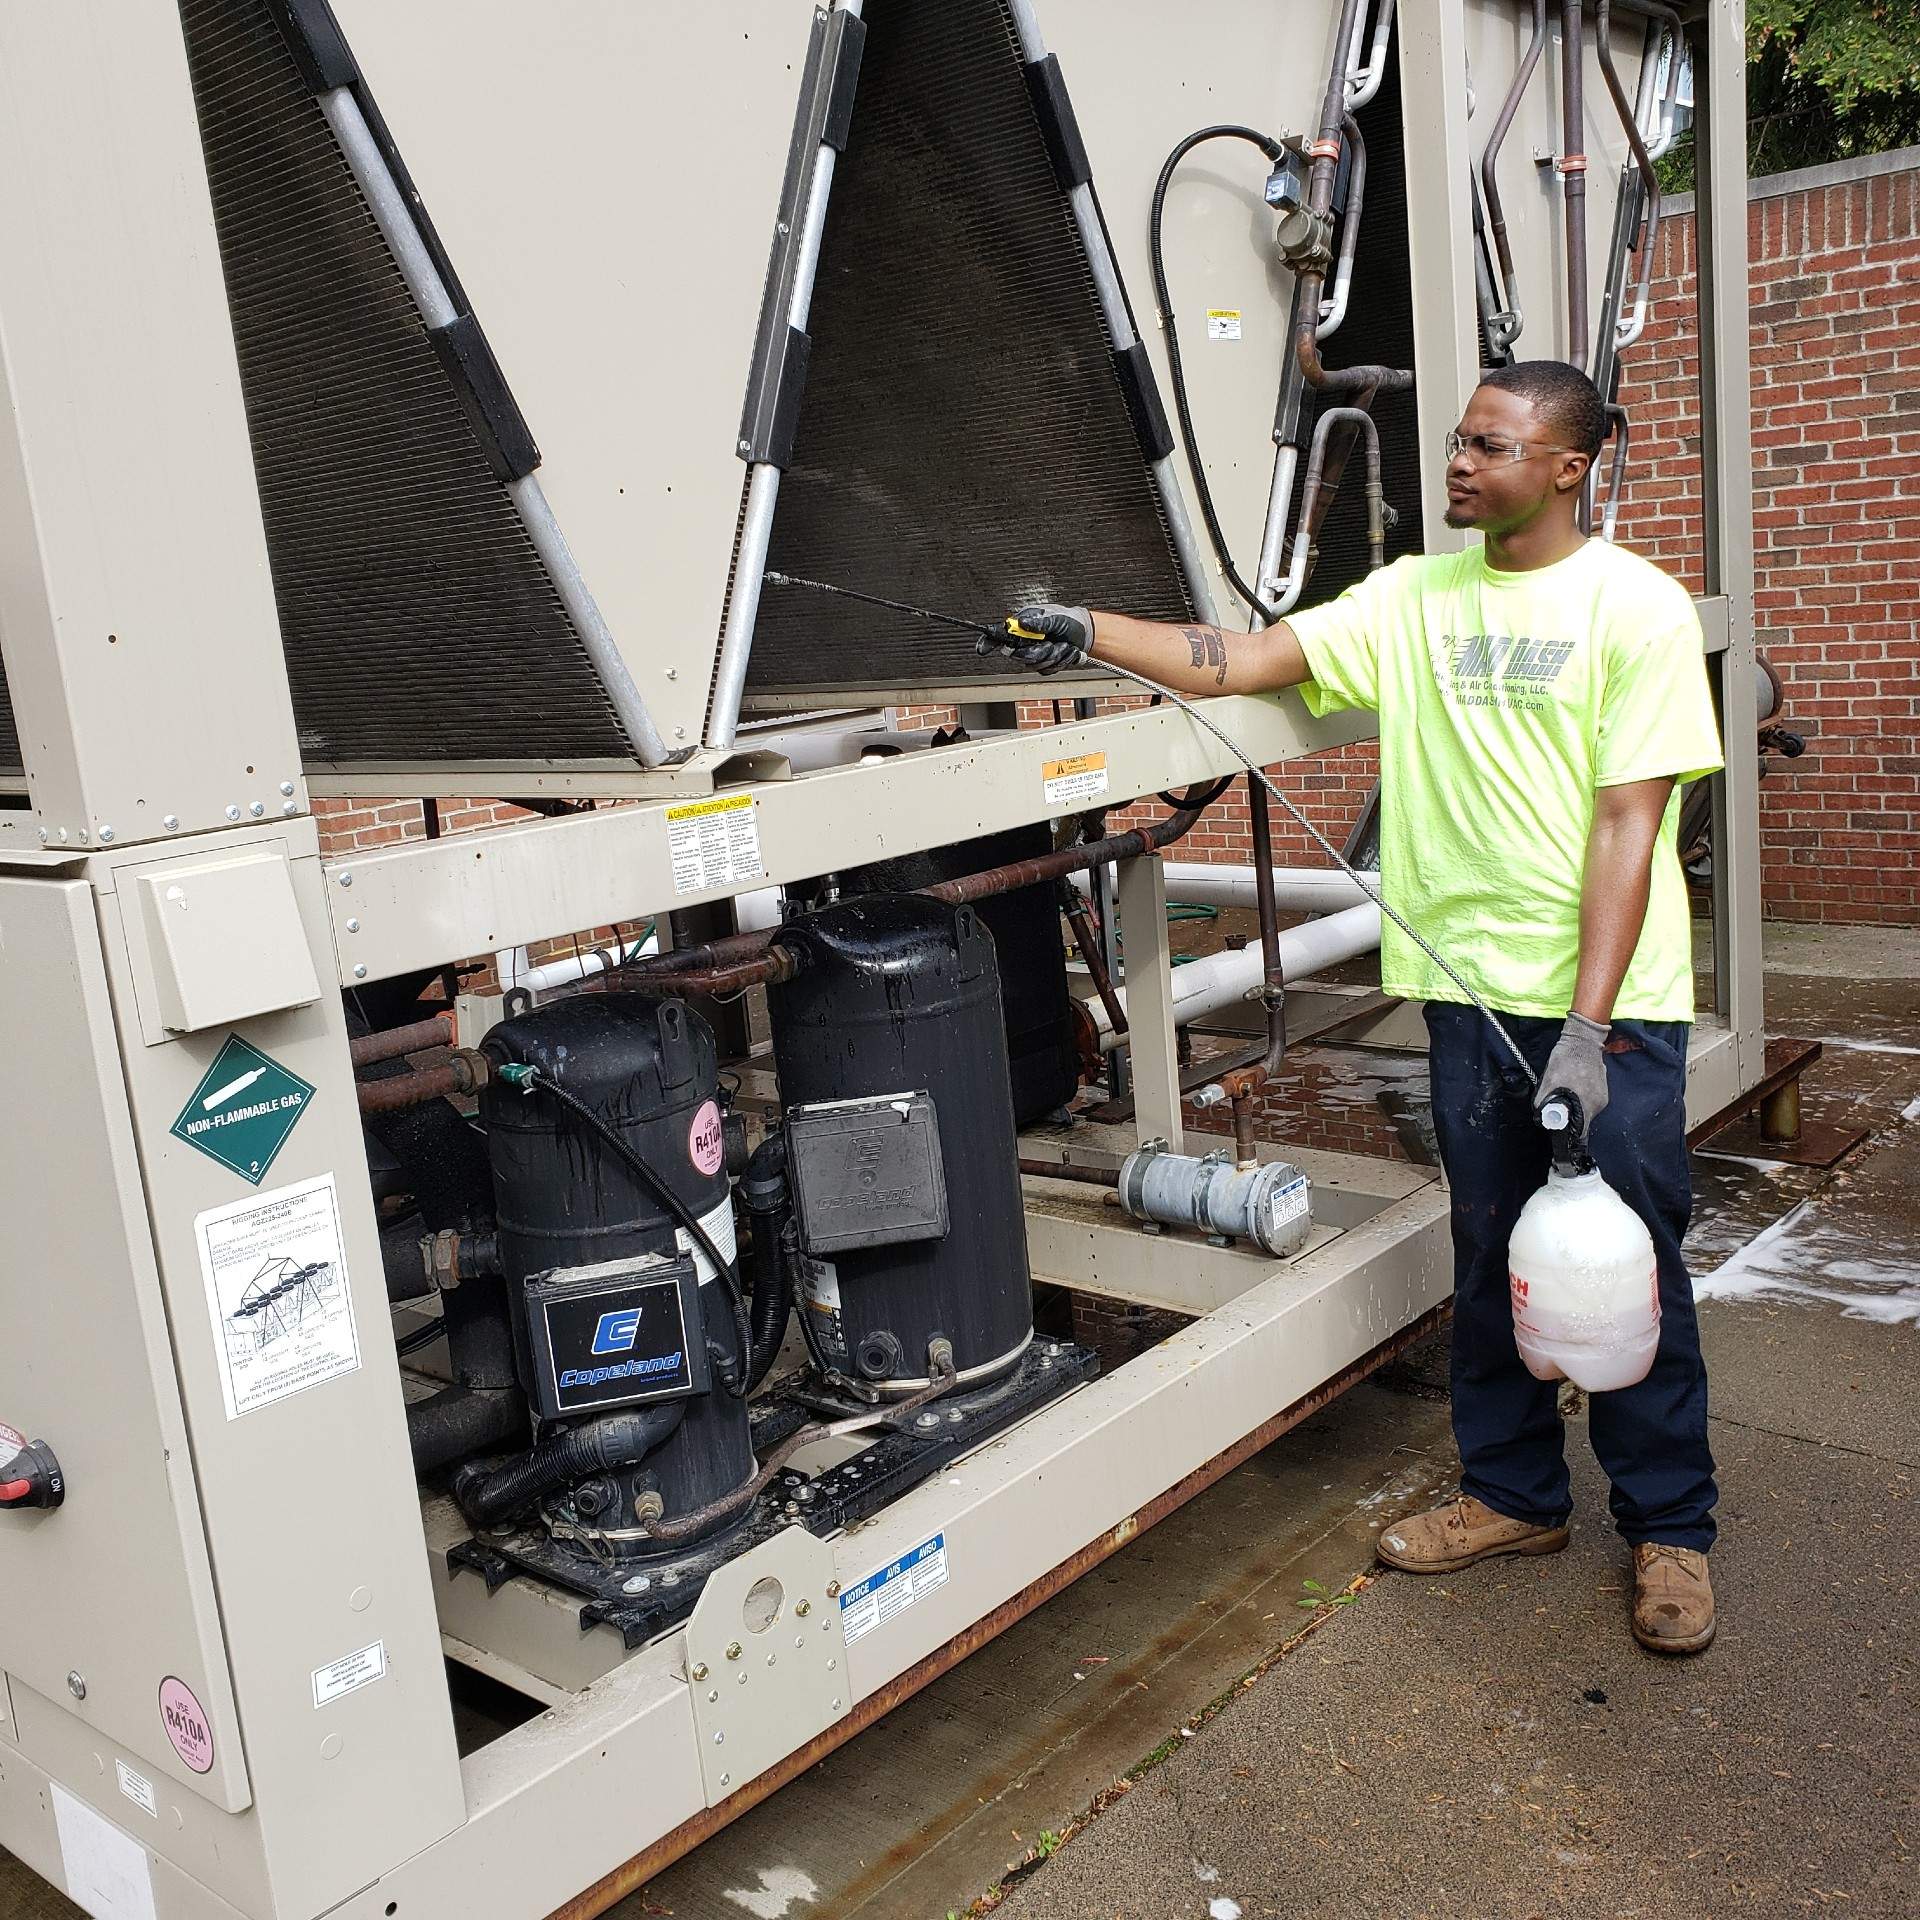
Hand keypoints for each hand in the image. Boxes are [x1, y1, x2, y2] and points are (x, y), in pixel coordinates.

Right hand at [978, 603, 1091, 674]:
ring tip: (1064, 646)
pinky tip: (1066, 652)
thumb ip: (1039, 622)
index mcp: (1022, 626)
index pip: (999, 634)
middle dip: (1039, 652)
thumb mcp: (1056, 617)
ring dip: (1053, 657)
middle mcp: (1024, 641)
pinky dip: (1060, 663)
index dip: (989, 642)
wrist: (1085, 634)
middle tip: (1052, 643)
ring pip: (1033, 665)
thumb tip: (1023, 623)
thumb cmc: (1069, 621)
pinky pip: (1045, 671)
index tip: (982, 648)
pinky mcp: (1043, 665)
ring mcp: (1033, 654)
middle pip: (1017, 655)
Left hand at [1534, 1012, 1611, 1131]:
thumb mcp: (1549, 1081)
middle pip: (1582, 1121)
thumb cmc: (1566, 1060)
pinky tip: (1577, 1085)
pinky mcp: (1604, 1091)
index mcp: (1585, 1105)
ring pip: (1587, 1110)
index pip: (1579, 1132)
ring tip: (1568, 1091)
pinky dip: (1583, 1097)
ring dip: (1577, 1105)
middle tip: (1559, 1107)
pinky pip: (1591, 1101)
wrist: (1584, 1041)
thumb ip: (1544, 1100)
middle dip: (1570, 1116)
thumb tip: (1541, 1114)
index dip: (1568, 1133)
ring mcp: (1603, 1097)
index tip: (1559, 1129)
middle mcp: (1597, 1105)